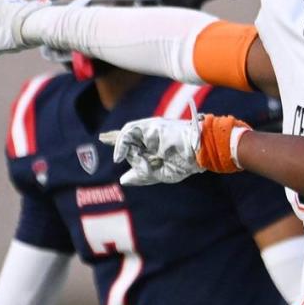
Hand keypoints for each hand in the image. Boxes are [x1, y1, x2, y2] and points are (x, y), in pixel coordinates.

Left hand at [100, 101, 250, 185]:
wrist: (201, 150)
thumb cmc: (186, 162)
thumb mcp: (160, 173)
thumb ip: (142, 175)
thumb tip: (123, 179)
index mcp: (157, 147)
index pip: (137, 147)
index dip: (124, 150)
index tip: (116, 156)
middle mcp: (153, 137)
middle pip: (130, 137)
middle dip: (116, 140)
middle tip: (102, 138)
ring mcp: (152, 130)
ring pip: (129, 137)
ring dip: (129, 152)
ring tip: (134, 162)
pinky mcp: (151, 125)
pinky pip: (129, 132)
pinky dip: (122, 144)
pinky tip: (120, 155)